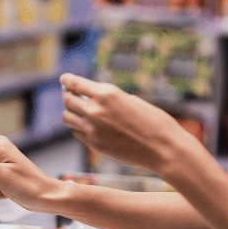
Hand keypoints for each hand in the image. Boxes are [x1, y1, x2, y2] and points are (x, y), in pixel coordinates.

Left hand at [60, 74, 198, 173]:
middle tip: (72, 96)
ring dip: (71, 113)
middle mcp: (95, 110)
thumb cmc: (154, 122)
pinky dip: (80, 128)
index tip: (64, 79)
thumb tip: (93, 98)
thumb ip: (110, 99)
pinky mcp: (94, 144)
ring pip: (67, 118)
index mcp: (106, 93)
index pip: (75, 84)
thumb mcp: (131, 101)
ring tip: (80, 112)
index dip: (67, 80)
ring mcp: (92, 129)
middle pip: (67, 100)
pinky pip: (77, 132)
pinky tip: (90, 127)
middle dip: (69, 96)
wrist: (163, 149)